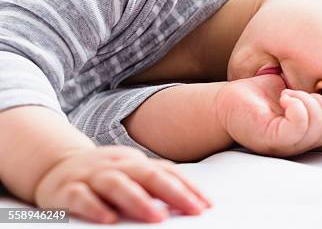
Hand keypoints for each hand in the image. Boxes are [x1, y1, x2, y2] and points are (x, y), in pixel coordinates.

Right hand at [34, 146, 210, 222]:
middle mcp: (117, 166)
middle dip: (174, 193)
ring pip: (117, 184)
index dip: (188, 187)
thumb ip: (154, 186)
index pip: (166, 171)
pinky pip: (81, 198)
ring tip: (158, 217)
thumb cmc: (103, 175)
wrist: (54, 165)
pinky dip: (95, 208)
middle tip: (194, 210)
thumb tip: (190, 203)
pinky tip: (109, 220)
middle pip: (148, 175)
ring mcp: (92, 176)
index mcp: (135, 162)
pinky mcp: (66, 191)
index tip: (207, 205)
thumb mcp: (130, 174)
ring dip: (139, 201)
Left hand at [214, 74, 321, 156]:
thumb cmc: (256, 98)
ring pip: (317, 124)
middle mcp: (296, 146)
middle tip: (296, 93)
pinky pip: (299, 124)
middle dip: (320, 101)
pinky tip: (283, 97)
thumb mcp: (291, 93)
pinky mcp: (272, 139)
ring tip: (287, 95)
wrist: (224, 102)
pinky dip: (297, 104)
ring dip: (306, 100)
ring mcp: (285, 145)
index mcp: (303, 136)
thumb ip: (311, 97)